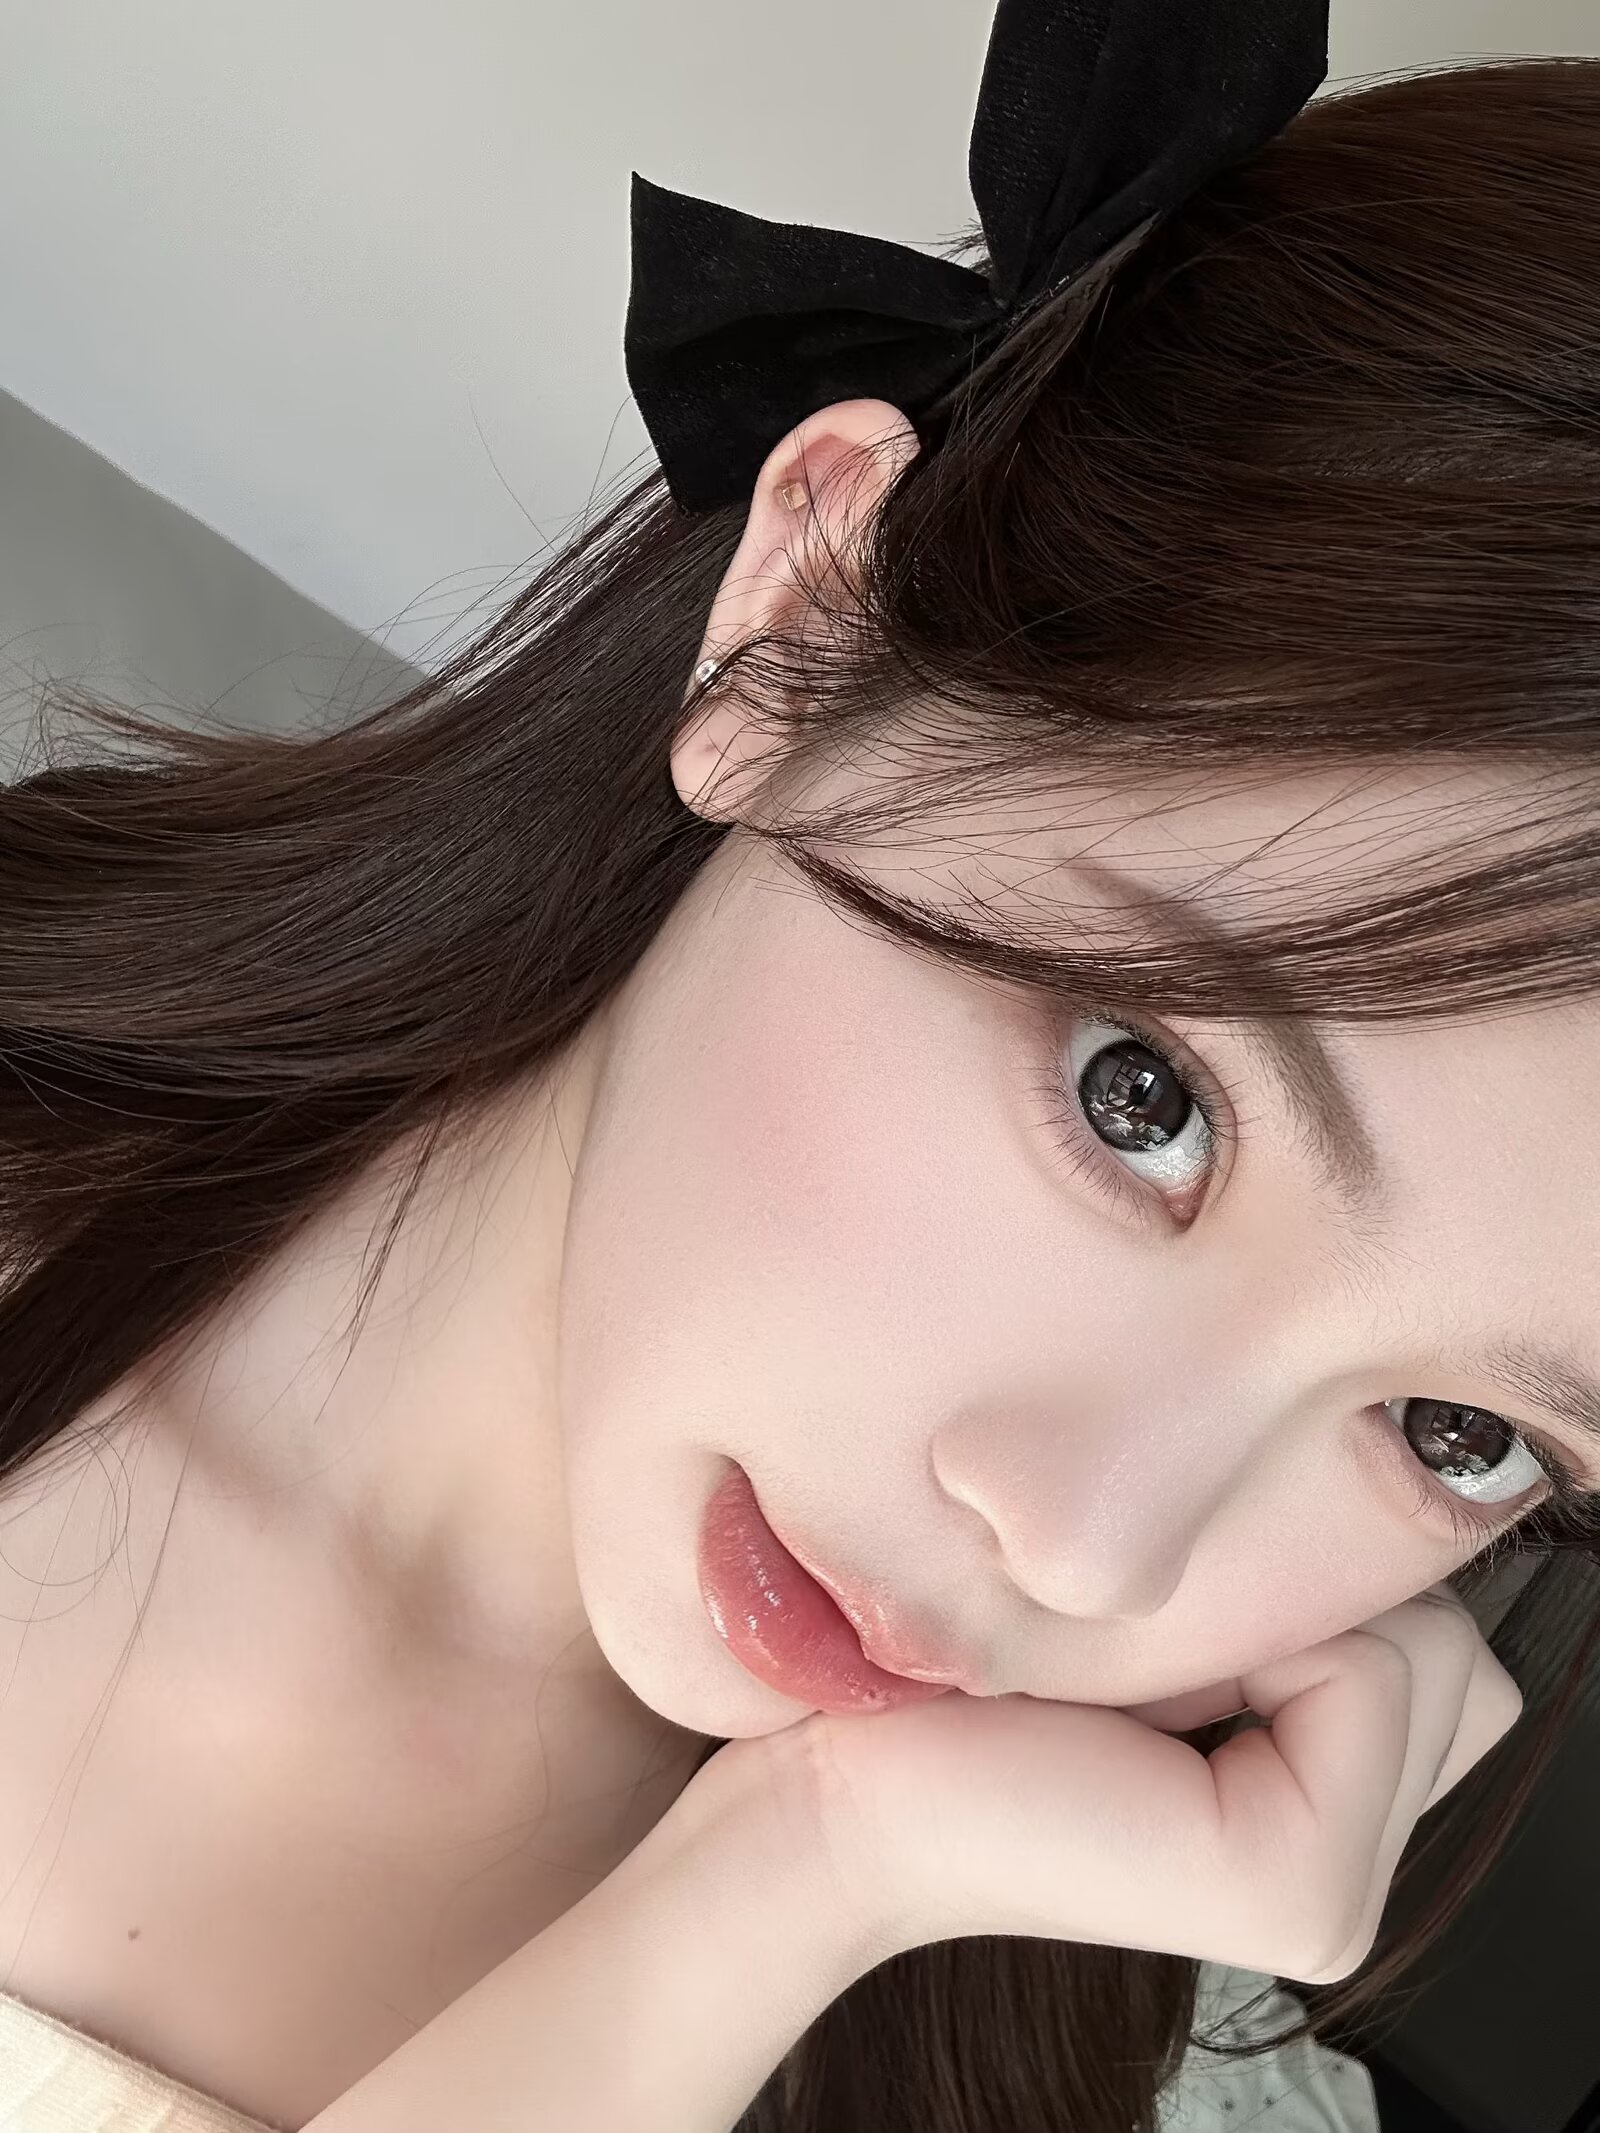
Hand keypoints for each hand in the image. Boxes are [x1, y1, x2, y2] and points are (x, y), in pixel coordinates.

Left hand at [740, 1582, 1523, 1984]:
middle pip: (1446, 1628)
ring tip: (1133, 1655)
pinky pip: (1371, 1678)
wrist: (826, 1768)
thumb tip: (1368, 1464)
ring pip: (1425, 1641)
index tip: (1169, 1580)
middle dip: (1310, 1571)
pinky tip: (1134, 1694)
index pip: (1438, 1615)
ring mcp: (1330, 1890)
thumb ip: (1282, 1557)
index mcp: (1317, 1771)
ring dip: (1277, 1596)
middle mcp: (1348, 1844)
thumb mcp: (1150, 1585)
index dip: (1313, 1548)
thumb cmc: (950, 1664)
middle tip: (1146, 1620)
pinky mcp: (1298, 1895)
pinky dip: (1264, 1636)